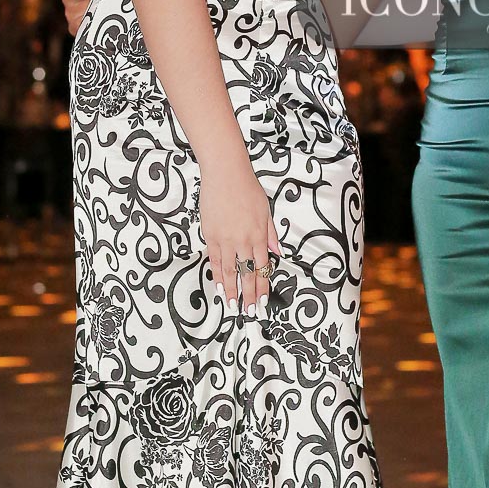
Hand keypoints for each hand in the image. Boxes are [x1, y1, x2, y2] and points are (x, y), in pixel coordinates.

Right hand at [200, 165, 281, 318]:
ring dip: (231, 291)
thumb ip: (271, 234)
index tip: (263, 302)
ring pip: (228, 271)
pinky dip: (216, 275)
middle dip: (248, 296)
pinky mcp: (210, 236)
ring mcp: (225, 240)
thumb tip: (278, 252)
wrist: (225, 174)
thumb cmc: (247, 188)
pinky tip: (219, 286)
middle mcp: (242, 241)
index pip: (262, 268)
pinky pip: (214, 261)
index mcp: (259, 236)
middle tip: (249, 312)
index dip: (262, 287)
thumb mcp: (266, 211)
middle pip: (246, 274)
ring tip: (233, 306)